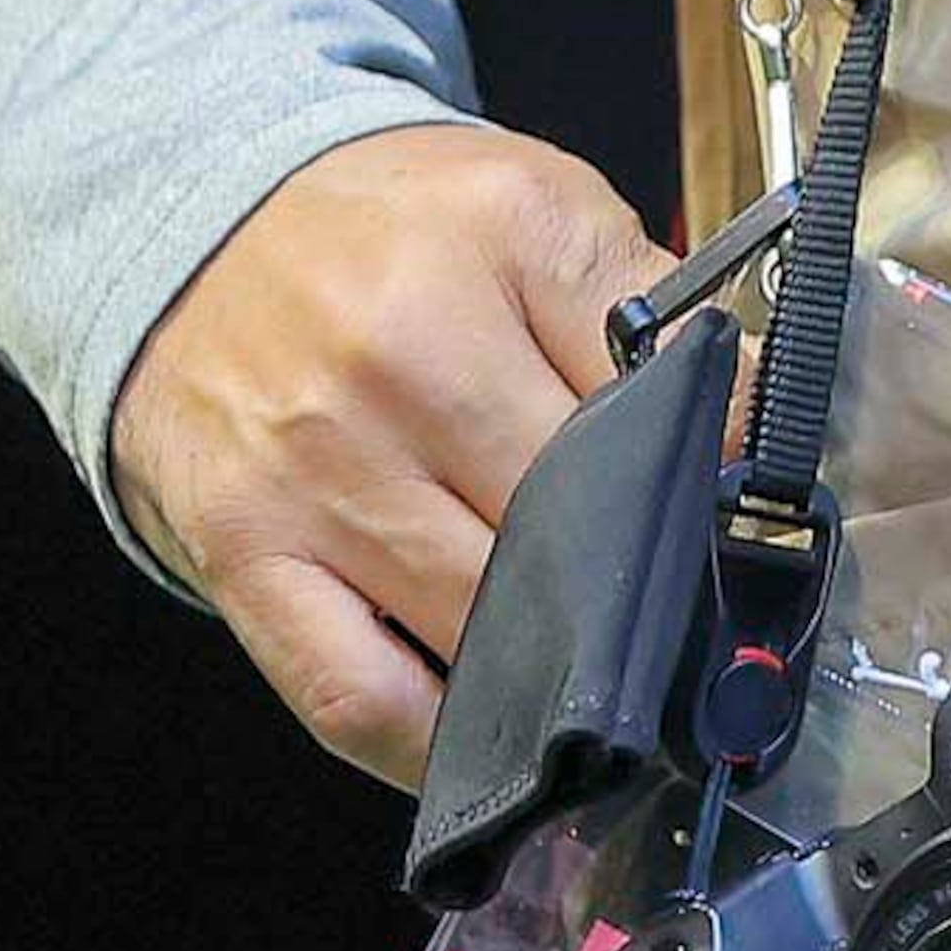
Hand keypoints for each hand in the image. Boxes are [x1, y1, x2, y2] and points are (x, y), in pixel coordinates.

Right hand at [109, 123, 677, 790]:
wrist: (204, 227)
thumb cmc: (389, 229)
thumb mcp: (537, 207)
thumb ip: (649, 299)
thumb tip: (746, 413)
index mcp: (499, 250)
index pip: (657, 394)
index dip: (712, 467)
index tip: (732, 507)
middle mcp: (400, 362)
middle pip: (574, 520)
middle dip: (636, 570)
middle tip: (671, 597)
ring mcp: (315, 474)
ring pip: (480, 623)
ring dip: (553, 667)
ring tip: (599, 677)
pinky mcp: (246, 558)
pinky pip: (354, 696)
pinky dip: (430, 743)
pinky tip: (489, 737)